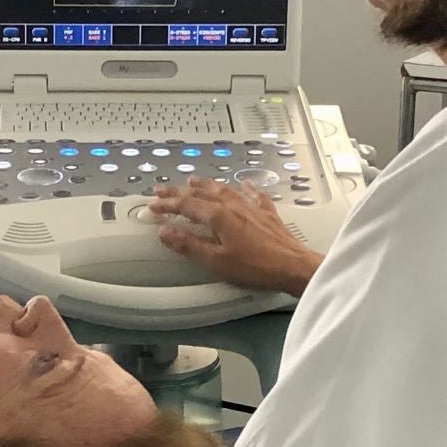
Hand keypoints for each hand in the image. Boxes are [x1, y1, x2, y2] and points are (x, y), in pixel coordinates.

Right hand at [149, 179, 323, 296]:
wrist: (293, 266)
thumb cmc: (256, 267)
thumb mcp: (216, 261)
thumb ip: (189, 245)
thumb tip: (166, 232)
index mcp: (218, 216)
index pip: (186, 205)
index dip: (167, 205)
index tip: (153, 205)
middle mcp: (234, 206)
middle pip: (202, 193)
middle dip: (180, 190)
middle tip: (163, 189)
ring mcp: (252, 208)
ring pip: (225, 190)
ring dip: (207, 184)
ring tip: (194, 180)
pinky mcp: (267, 214)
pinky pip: (254, 195)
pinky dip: (246, 188)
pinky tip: (246, 184)